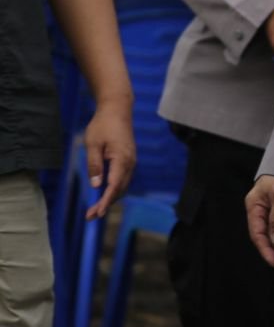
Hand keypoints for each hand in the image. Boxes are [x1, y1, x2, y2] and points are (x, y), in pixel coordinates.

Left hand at [82, 100, 135, 219]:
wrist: (117, 110)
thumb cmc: (103, 125)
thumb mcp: (93, 144)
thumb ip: (94, 165)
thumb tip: (96, 186)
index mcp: (122, 159)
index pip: (114, 185)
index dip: (106, 201)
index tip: (98, 212)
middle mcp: (130, 163)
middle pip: (120, 189)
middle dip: (106, 204)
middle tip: (90, 216)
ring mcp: (131, 162)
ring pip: (122, 186)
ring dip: (110, 198)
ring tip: (95, 209)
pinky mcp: (128, 160)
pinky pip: (123, 179)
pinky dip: (114, 190)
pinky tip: (103, 194)